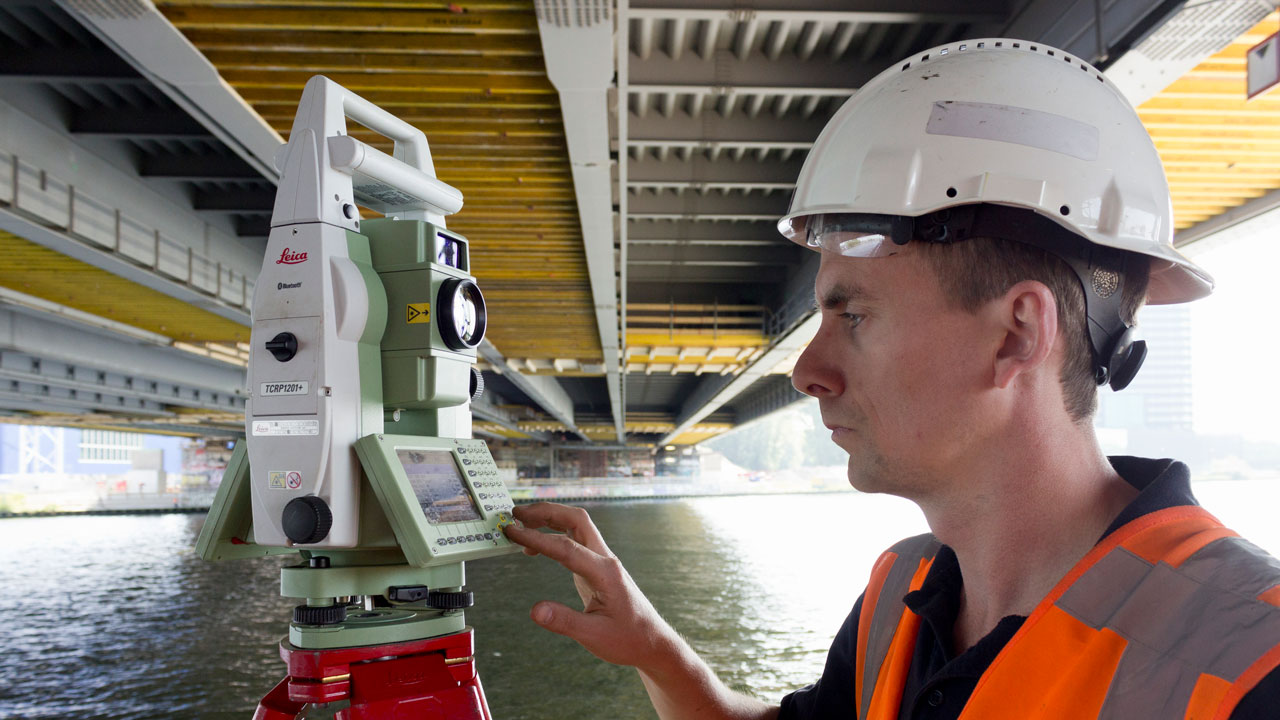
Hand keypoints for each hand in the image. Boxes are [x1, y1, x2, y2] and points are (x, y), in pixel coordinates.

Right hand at [503, 502, 672, 668]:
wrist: (651, 641)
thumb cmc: (627, 639)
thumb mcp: (594, 636)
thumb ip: (564, 621)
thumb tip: (534, 610)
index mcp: (605, 573)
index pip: (566, 547)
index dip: (536, 538)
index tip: (511, 531)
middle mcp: (605, 559)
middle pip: (576, 520)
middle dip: (546, 512)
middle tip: (515, 514)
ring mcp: (603, 561)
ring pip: (577, 526)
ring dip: (550, 519)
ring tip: (521, 524)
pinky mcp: (598, 567)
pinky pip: (576, 541)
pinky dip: (555, 536)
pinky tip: (537, 548)